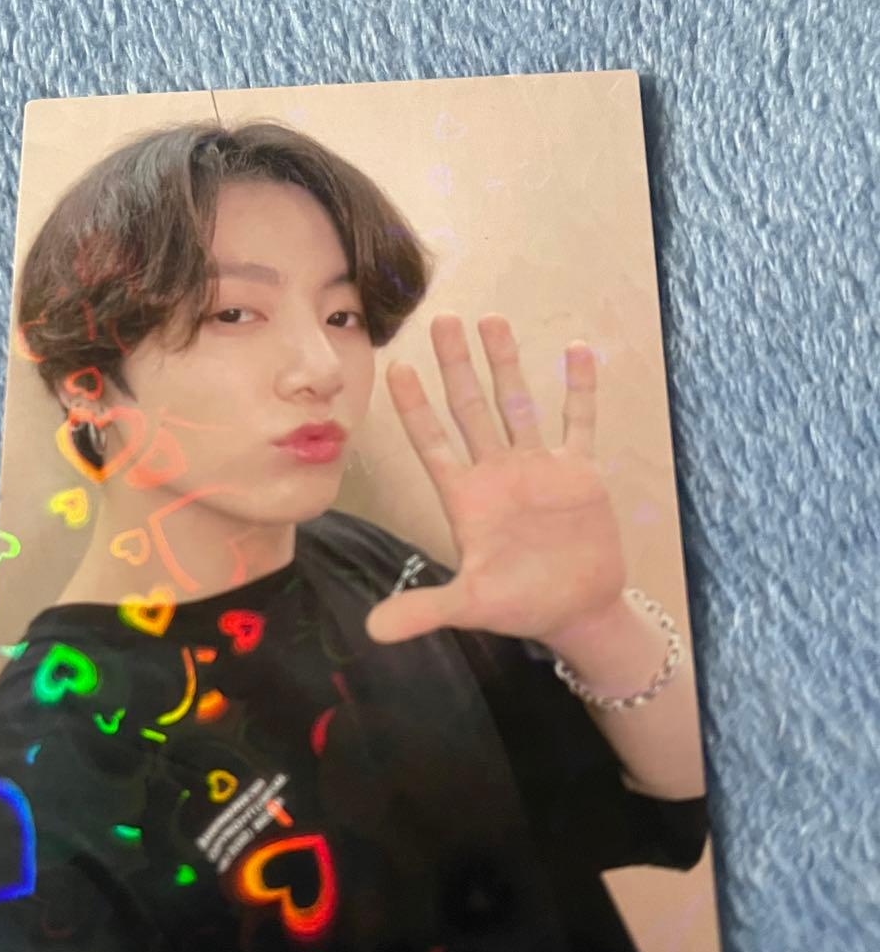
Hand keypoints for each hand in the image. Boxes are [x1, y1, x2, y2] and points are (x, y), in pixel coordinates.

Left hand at [365, 314, 626, 644]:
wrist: (576, 610)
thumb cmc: (520, 605)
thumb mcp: (470, 605)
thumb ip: (425, 610)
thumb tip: (372, 632)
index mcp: (466, 497)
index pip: (432, 443)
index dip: (414, 407)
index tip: (396, 367)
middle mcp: (496, 473)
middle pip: (471, 408)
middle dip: (456, 366)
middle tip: (442, 320)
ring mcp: (538, 468)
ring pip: (518, 404)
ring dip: (506, 363)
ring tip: (492, 319)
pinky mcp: (579, 472)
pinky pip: (578, 421)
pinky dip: (579, 389)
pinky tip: (577, 350)